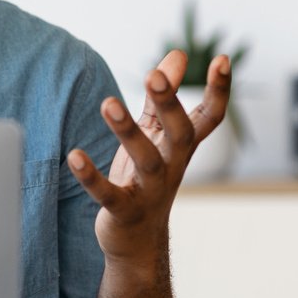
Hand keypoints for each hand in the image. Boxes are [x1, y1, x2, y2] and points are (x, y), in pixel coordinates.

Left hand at [67, 50, 231, 270]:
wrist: (138, 243)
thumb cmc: (146, 180)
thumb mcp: (156, 137)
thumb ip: (160, 97)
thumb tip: (175, 55)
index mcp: (181, 148)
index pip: (208, 117)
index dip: (219, 91)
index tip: (222, 58)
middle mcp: (172, 167)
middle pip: (181, 134)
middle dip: (169, 104)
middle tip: (153, 75)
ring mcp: (150, 191)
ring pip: (146, 160)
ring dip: (128, 132)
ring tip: (108, 103)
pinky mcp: (124, 211)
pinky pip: (109, 194)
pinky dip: (92, 176)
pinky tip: (74, 156)